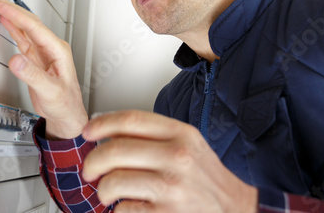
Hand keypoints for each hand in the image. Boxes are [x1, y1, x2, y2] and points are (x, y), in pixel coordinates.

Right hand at [0, 0, 87, 138]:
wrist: (66, 115)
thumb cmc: (65, 104)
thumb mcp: (49, 91)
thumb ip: (32, 75)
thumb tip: (16, 60)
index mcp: (58, 51)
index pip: (34, 28)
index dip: (17, 15)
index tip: (2, 6)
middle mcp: (51, 48)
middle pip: (30, 23)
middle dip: (13, 9)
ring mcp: (43, 53)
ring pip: (26, 28)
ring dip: (12, 16)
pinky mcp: (36, 59)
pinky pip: (22, 39)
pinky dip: (13, 29)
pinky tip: (6, 22)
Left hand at [82, 110, 257, 212]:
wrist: (235, 209)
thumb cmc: (206, 179)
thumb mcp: (188, 145)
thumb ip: (155, 137)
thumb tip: (111, 135)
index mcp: (181, 134)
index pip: (131, 120)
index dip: (102, 123)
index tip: (88, 131)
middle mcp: (177, 156)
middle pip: (115, 150)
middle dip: (93, 162)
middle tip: (90, 170)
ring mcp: (172, 186)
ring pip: (113, 181)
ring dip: (103, 190)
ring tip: (108, 194)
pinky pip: (123, 210)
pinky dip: (117, 211)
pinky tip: (128, 208)